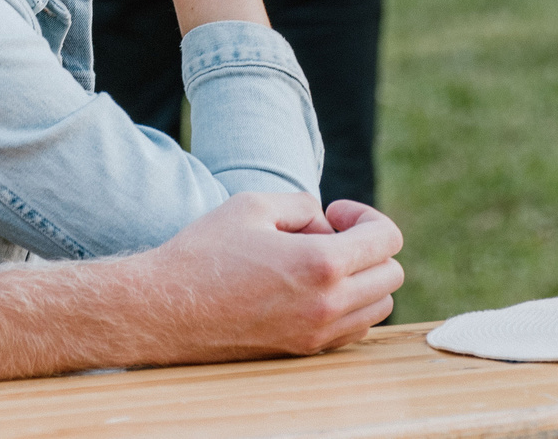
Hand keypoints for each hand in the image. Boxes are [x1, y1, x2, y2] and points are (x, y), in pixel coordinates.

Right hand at [132, 192, 404, 361]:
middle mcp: (328, 305)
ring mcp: (317, 334)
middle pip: (391, 275)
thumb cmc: (205, 252)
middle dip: (370, 247)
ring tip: (320, 263)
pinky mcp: (304, 351)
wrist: (166, 309)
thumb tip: (326, 224)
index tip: (335, 214)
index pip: (387, 239)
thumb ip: (304, 205)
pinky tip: (312, 289)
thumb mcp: (254, 205)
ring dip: (363, 279)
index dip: (367, 217)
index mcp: (321, 263)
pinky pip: (354, 330)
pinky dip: (349, 306)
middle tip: (329, 234)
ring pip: (378, 306)